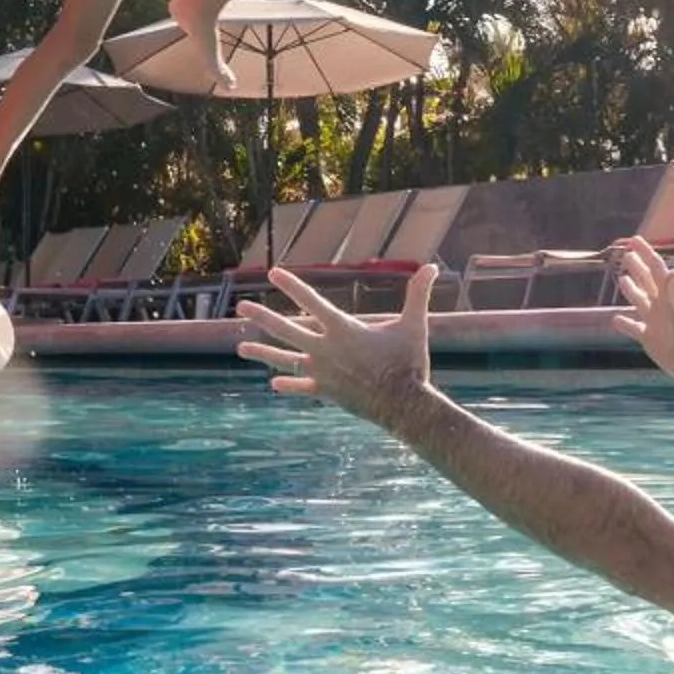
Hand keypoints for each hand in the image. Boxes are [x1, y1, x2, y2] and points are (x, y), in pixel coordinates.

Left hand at [236, 264, 442, 431]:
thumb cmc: (410, 363)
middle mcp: (326, 349)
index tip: (273, 273)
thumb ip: (418, 294)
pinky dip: (288, 384)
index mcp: (343, 329)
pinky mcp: (327, 391)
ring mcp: (323, 372)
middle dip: (262, 317)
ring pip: (285, 359)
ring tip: (240, 347)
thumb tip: (433, 267)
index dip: (292, 286)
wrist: (405, 406)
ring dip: (262, 352)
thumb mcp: (414, 325)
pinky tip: (272, 384)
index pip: (312, 302)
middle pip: (286, 329)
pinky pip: (302, 386)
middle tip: (241, 307)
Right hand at [609, 238, 673, 392]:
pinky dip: (624, 324)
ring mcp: (655, 322)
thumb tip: (670, 271)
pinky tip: (615, 319)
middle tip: (626, 253)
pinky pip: (633, 328)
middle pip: (646, 281)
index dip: (646, 253)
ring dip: (631, 290)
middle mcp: (661, 307)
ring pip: (639, 301)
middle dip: (636, 267)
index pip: (656, 270)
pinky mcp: (650, 339)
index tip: (634, 240)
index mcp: (670, 298)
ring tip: (622, 279)